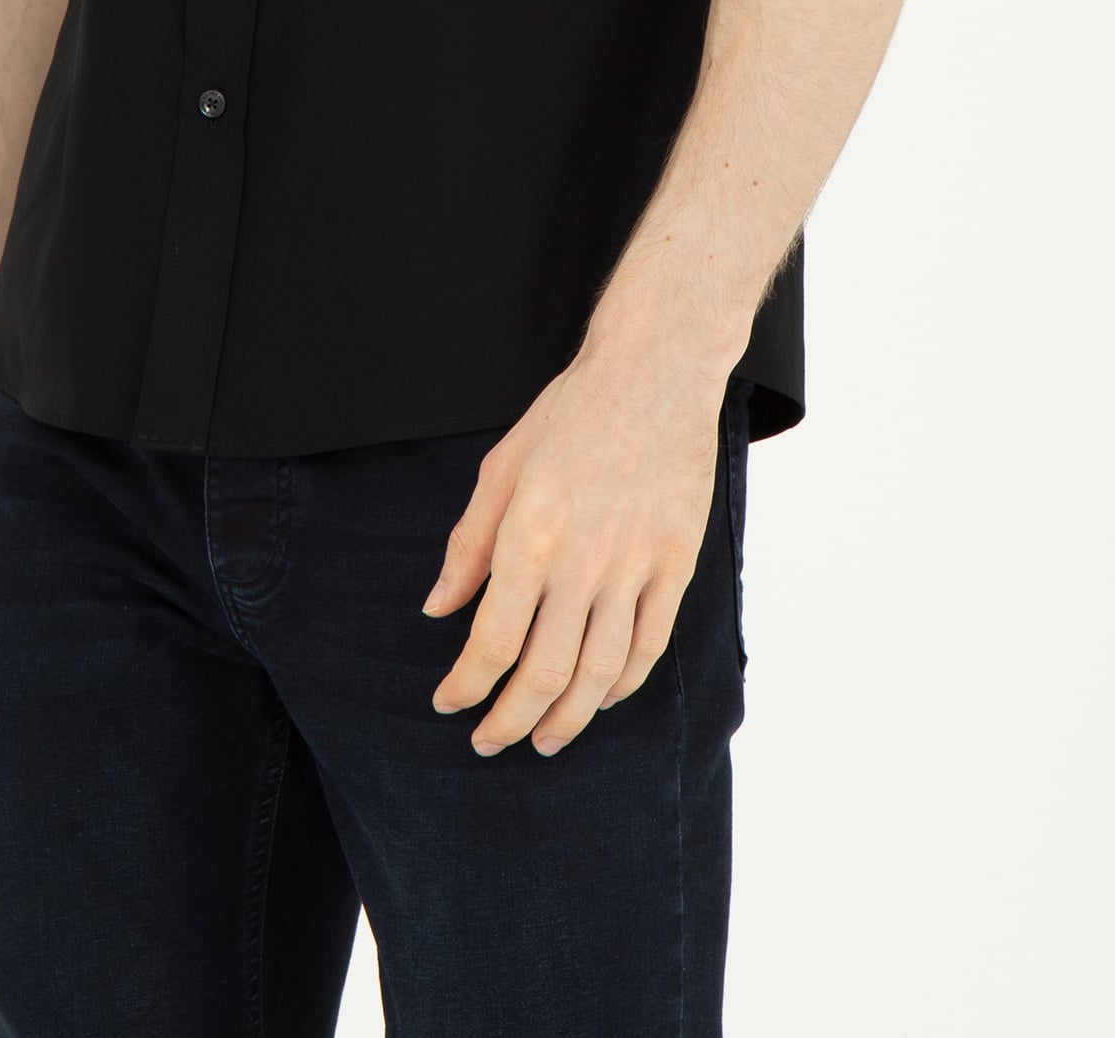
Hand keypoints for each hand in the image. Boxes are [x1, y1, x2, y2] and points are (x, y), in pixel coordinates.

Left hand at [421, 336, 723, 756]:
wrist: (654, 373)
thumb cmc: (570, 414)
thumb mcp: (501, 467)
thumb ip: (469, 544)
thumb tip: (439, 607)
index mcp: (530, 538)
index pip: (492, 642)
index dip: (467, 685)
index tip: (449, 703)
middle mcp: (583, 563)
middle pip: (545, 674)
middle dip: (511, 721)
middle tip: (490, 741)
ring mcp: (636, 567)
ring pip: (600, 674)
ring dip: (567, 719)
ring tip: (544, 739)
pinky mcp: (676, 564)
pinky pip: (650, 645)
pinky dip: (623, 684)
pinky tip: (601, 698)